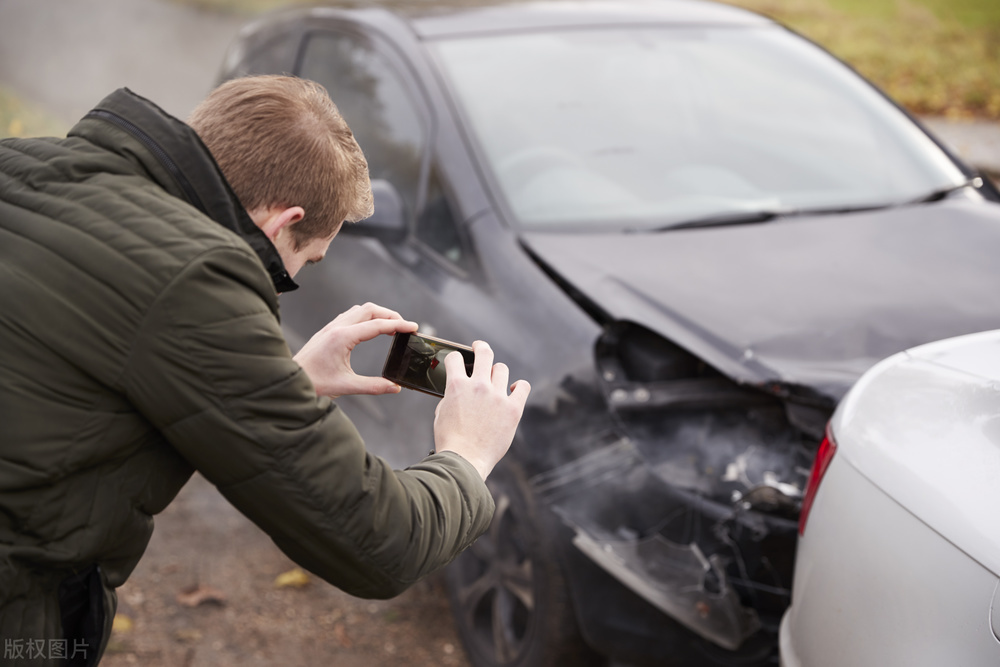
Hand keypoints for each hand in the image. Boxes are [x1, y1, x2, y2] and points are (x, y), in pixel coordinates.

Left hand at [294, 302, 417, 396]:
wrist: (288, 380)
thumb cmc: (313, 383)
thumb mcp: (346, 386)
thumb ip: (373, 386)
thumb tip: (395, 387)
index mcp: (342, 338)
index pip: (377, 325)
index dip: (398, 325)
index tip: (413, 327)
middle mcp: (337, 328)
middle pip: (370, 309)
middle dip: (390, 315)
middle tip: (404, 327)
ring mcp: (330, 327)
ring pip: (359, 310)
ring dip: (377, 314)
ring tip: (390, 327)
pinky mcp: (327, 331)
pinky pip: (350, 315)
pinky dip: (365, 317)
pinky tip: (370, 329)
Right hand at [433, 341, 530, 479]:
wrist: (464, 461)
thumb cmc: (450, 441)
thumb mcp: (441, 413)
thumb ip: (451, 396)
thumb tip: (458, 389)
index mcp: (457, 386)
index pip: (456, 358)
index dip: (455, 358)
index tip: (458, 361)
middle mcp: (478, 386)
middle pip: (484, 353)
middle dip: (481, 348)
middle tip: (479, 348)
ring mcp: (497, 396)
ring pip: (502, 369)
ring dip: (497, 373)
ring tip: (495, 381)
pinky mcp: (513, 409)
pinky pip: (523, 387)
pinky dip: (519, 387)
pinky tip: (513, 391)